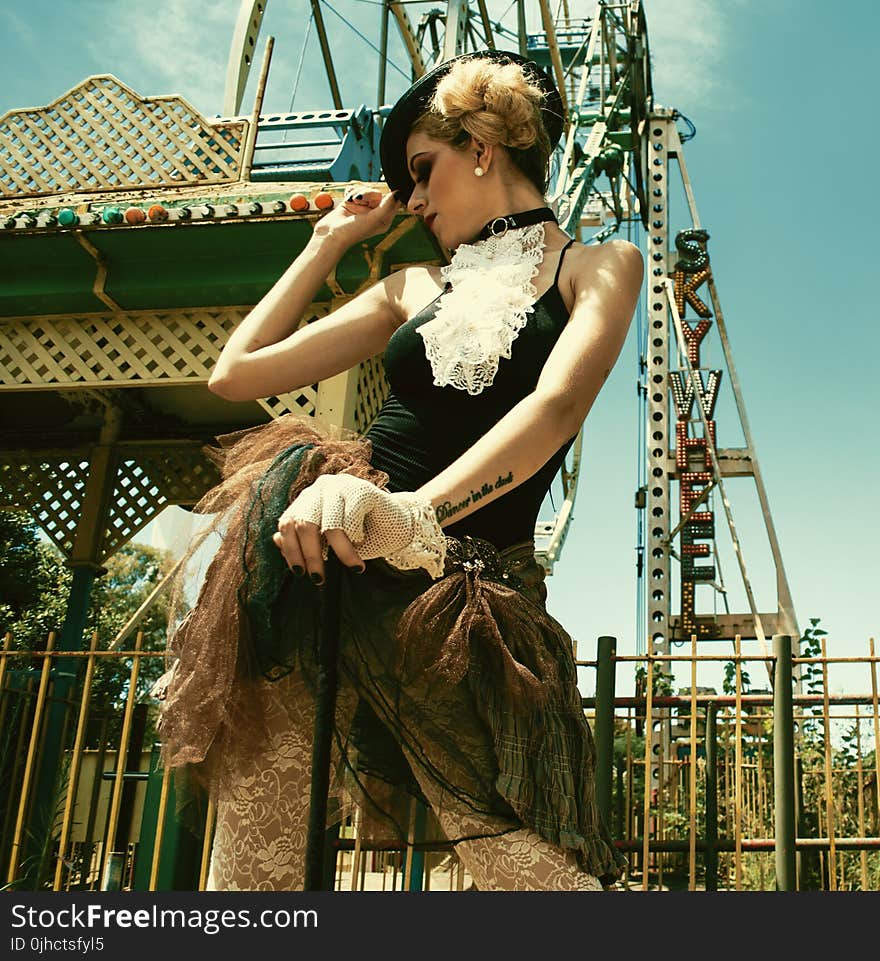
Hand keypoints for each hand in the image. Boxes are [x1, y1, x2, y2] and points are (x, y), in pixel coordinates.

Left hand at [272, 474, 424, 583]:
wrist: (398, 524)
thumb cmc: (362, 535)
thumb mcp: (329, 544)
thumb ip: (304, 542)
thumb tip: (276, 541)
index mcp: (308, 499)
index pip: (287, 522)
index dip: (290, 549)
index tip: (299, 573)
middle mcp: (320, 488)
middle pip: (303, 523)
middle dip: (311, 555)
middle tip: (320, 578)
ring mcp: (341, 485)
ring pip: (328, 524)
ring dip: (339, 551)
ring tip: (353, 567)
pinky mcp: (362, 489)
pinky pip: (351, 519)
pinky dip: (355, 538)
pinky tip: (363, 544)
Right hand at [313, 186, 400, 248]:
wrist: (330, 235)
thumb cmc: (353, 231)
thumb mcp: (374, 219)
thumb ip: (387, 206)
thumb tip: (399, 193)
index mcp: (384, 219)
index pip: (392, 201)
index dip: (386, 195)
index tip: (376, 198)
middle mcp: (375, 213)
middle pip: (377, 192)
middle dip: (367, 193)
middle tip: (359, 200)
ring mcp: (363, 208)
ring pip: (365, 189)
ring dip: (357, 192)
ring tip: (350, 202)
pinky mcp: (352, 203)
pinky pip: (355, 189)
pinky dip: (350, 192)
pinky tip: (346, 200)